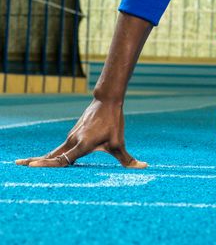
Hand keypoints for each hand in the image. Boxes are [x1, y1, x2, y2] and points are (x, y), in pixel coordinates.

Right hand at [15, 98, 146, 168]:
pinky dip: (47, 155)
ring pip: (53, 151)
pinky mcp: (71, 135)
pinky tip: (38, 160)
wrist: (107, 99)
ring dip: (39, 159)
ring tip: (23, 165)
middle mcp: (72, 141)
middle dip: (36, 161)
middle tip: (19, 166)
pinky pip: (57, 148)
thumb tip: (144, 167)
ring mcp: (70, 137)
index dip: (49, 163)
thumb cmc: (113, 122)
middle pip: (51, 155)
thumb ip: (128, 159)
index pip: (63, 159)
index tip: (34, 165)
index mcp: (82, 144)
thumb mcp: (120, 142)